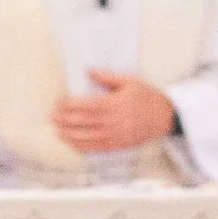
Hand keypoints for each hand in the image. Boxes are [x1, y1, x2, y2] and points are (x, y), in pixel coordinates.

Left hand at [50, 70, 178, 154]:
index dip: (69, 105)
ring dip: (69, 134)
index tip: (58, 102)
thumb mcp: (129, 82)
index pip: (85, 105)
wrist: (165, 117)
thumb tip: (88, 70)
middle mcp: (113, 121)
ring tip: (57, 130)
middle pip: (83, 121)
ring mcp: (115, 135)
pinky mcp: (118, 144)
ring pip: (86, 136)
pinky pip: (96, 147)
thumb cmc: (147, 97)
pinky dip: (82, 146)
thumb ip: (107, 77)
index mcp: (114, 104)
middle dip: (65, 119)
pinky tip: (72, 143)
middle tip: (52, 117)